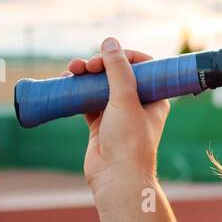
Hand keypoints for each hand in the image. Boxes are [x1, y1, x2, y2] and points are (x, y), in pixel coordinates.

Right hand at [62, 38, 170, 194]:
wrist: (117, 179)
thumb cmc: (129, 141)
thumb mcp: (125, 99)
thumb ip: (118, 69)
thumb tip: (110, 42)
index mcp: (154, 98)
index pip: (141, 66)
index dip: (123, 57)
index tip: (105, 57)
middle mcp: (138, 104)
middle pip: (117, 74)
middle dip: (99, 65)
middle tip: (84, 65)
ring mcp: (118, 115)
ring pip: (100, 87)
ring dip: (85, 76)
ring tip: (70, 71)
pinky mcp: (100, 125)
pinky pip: (87, 101)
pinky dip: (77, 92)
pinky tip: (66, 84)